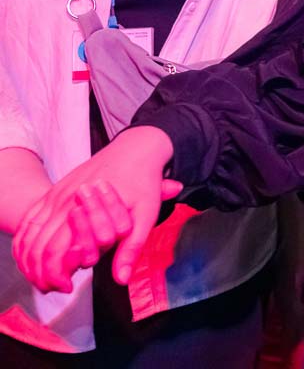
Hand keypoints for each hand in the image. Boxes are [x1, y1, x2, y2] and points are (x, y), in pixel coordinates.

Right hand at [14, 126, 180, 291]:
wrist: (135, 150)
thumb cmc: (141, 183)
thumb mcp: (146, 216)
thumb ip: (131, 248)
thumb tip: (121, 278)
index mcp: (83, 210)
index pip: (57, 251)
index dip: (57, 274)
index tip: (66, 286)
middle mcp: (64, 202)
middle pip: (38, 245)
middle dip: (41, 271)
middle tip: (52, 286)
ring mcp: (56, 195)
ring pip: (30, 233)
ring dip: (30, 258)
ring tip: (40, 276)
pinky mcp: (55, 191)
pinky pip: (30, 218)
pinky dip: (24, 238)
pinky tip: (27, 253)